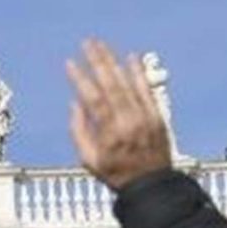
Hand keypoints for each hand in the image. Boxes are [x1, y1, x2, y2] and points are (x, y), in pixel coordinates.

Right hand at [67, 38, 171, 188]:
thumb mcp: (89, 160)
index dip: (80, 79)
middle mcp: (128, 121)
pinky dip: (138, 73)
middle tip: (87, 43)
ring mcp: (145, 117)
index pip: (92, 99)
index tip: (69, 63)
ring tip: (103, 45)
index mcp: (109, 133)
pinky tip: (130, 58)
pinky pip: (146, 89)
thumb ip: (79, 132)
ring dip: (114, 62)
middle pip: (111, 84)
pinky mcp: (157, 115)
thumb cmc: (116, 174)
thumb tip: (75, 105)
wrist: (152, 184)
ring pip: (127, 83)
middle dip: (97, 61)